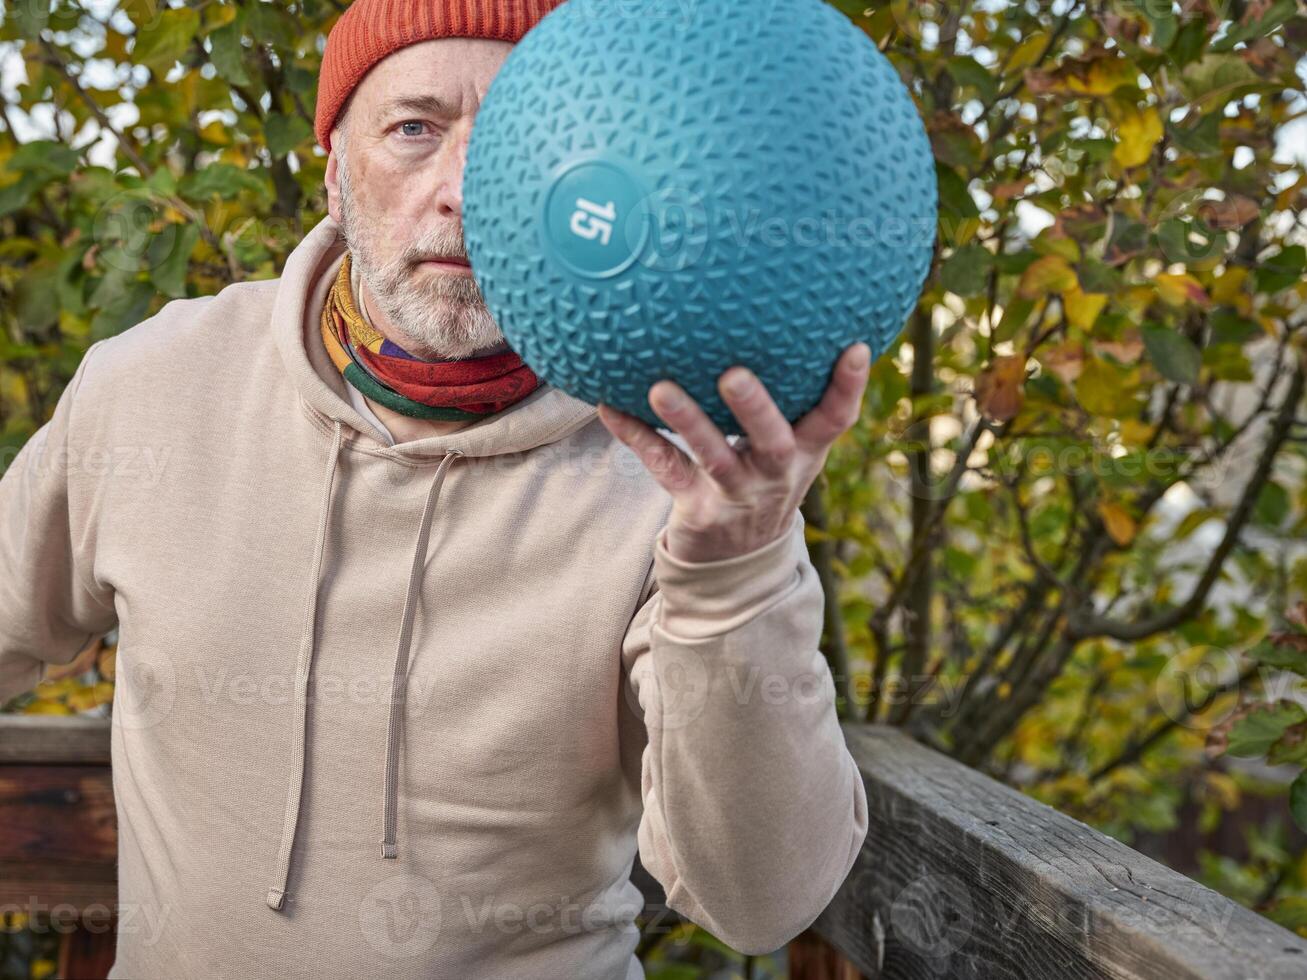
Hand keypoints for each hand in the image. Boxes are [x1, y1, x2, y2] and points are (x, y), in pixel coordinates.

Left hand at [596, 342, 872, 562]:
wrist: (737, 563)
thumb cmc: (762, 478)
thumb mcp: (788, 446)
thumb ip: (789, 397)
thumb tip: (775, 312)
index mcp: (804, 451)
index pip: (835, 419)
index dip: (848, 387)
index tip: (855, 349)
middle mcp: (775, 473)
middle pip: (772, 441)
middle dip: (755, 408)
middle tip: (734, 374)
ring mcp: (736, 494)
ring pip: (713, 457)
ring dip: (687, 421)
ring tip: (661, 389)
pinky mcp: (698, 510)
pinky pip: (665, 467)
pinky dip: (637, 437)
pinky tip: (611, 406)